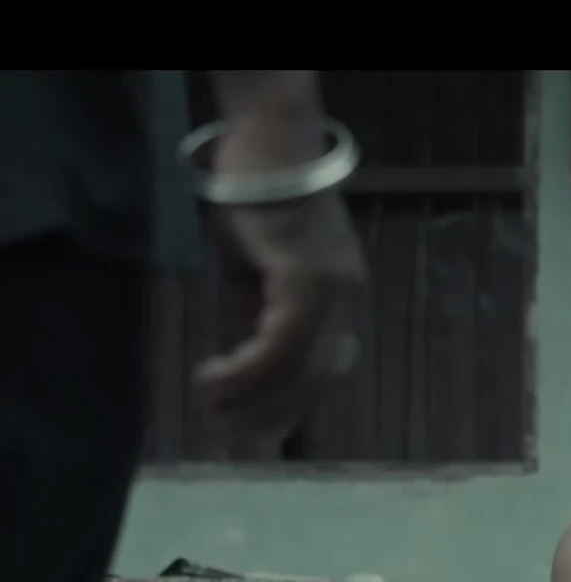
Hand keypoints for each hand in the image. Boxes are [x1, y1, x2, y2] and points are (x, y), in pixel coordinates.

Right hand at [195, 110, 368, 451]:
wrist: (265, 139)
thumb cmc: (256, 200)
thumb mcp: (250, 274)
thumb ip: (249, 320)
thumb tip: (238, 372)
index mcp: (341, 299)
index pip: (328, 371)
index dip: (293, 409)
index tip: (259, 438)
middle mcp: (347, 297)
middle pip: (319, 378)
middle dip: (271, 416)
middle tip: (226, 442)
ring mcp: (333, 286)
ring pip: (300, 366)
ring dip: (251, 399)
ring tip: (210, 414)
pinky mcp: (306, 274)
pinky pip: (279, 340)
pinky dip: (245, 368)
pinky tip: (213, 380)